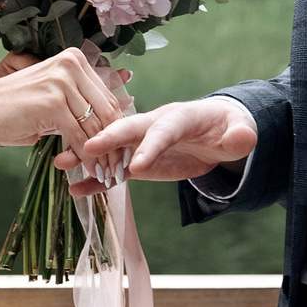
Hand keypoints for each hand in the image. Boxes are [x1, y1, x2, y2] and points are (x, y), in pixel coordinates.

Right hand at [0, 48, 128, 161]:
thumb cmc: (14, 109)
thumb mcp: (53, 99)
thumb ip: (79, 105)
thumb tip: (112, 124)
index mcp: (74, 58)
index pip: (106, 96)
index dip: (116, 126)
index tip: (120, 149)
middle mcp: (71, 63)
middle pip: (106, 109)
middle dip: (114, 142)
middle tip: (118, 166)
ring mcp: (63, 81)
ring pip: (95, 125)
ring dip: (103, 153)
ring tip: (107, 173)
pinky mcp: (54, 102)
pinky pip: (80, 136)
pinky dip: (87, 157)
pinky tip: (89, 171)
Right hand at [60, 97, 256, 192]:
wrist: (216, 132)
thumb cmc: (227, 128)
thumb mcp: (238, 131)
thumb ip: (240, 135)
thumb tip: (244, 137)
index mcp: (177, 118)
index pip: (162, 131)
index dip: (150, 147)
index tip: (137, 166)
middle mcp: (153, 126)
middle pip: (127, 131)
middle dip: (107, 139)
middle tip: (86, 148)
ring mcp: (141, 144)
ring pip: (111, 148)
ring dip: (87, 154)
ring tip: (61, 162)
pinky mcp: (137, 161)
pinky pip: (113, 170)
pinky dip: (95, 179)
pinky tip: (75, 189)